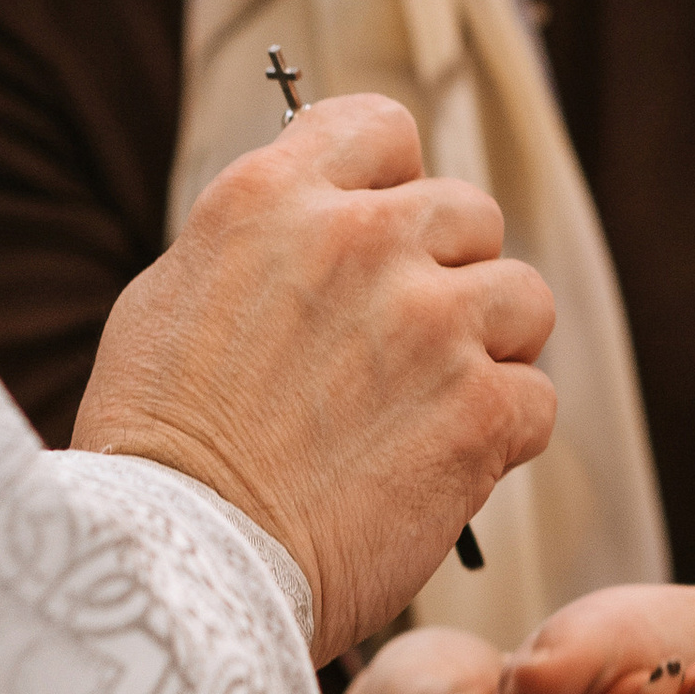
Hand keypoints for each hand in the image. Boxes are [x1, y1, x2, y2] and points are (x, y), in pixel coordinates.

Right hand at [70, 92, 554, 659]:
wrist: (185, 564)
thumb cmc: (158, 454)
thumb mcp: (172, 301)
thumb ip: (258, 249)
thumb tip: (309, 235)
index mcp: (274, 199)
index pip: (382, 130)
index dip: (393, 185)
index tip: (382, 240)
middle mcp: (361, 239)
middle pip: (467, 214)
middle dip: (449, 276)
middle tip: (406, 351)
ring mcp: (430, 321)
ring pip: (522, 299)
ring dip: (493, 348)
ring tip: (437, 406)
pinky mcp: (479, 408)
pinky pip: (536, 398)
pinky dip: (504, 435)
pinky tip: (446, 467)